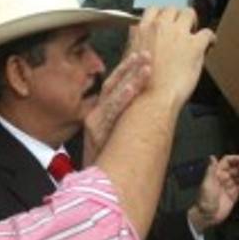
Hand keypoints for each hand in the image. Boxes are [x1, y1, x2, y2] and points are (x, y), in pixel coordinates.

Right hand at [83, 51, 151, 165]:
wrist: (92, 184)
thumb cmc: (105, 164)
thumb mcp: (111, 139)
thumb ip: (121, 124)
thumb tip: (139, 111)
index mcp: (100, 114)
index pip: (112, 85)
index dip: (126, 69)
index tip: (140, 56)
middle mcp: (96, 115)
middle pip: (112, 84)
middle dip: (129, 67)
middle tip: (146, 54)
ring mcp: (96, 123)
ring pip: (113, 95)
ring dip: (130, 78)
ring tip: (145, 66)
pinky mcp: (96, 134)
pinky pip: (111, 113)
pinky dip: (122, 98)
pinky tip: (131, 88)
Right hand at [130, 6, 215, 106]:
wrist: (152, 98)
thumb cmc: (139, 85)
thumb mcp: (129, 58)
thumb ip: (135, 40)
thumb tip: (136, 31)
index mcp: (144, 30)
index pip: (154, 10)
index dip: (162, 15)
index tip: (166, 22)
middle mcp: (161, 27)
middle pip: (172, 9)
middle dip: (177, 17)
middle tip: (181, 28)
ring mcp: (179, 35)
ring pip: (189, 13)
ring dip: (193, 22)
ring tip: (195, 32)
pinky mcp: (195, 46)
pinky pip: (207, 33)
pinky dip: (210, 38)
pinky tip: (210, 44)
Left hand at [188, 155, 238, 232]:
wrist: (207, 216)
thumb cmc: (205, 200)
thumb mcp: (207, 184)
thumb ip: (211, 170)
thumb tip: (212, 156)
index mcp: (217, 173)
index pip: (228, 162)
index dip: (237, 159)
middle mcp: (224, 178)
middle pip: (238, 169)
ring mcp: (230, 186)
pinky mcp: (234, 195)